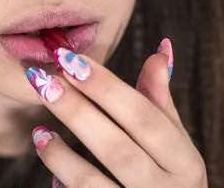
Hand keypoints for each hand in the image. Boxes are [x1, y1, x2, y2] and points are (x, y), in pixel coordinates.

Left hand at [26, 39, 207, 187]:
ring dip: (61, 156)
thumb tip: (160, 49)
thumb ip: (160, 101)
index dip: (106, 87)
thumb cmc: (169, 178)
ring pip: (92, 184)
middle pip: (116, 149)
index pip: (143, 116)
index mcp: (184, 163)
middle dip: (77, 112)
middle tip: (43, 80)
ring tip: (39, 132)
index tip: (69, 58)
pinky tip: (48, 165)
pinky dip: (62, 184)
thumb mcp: (174, 144)